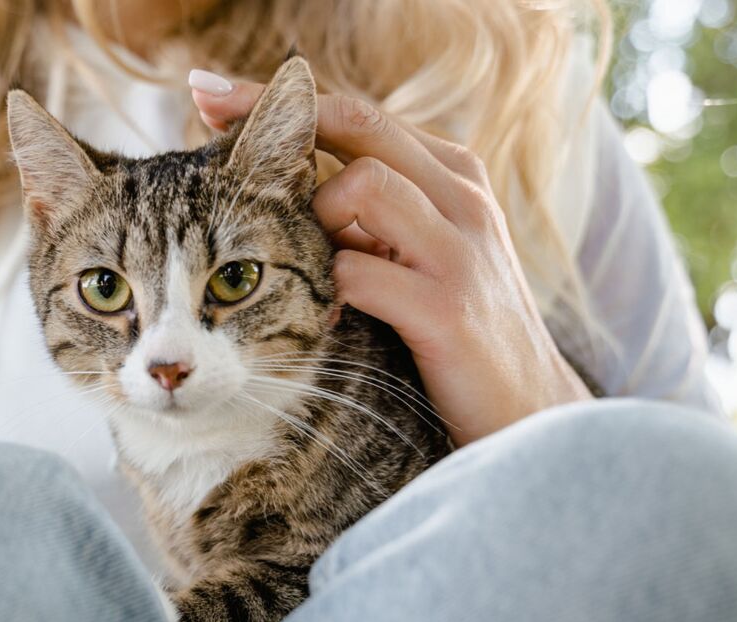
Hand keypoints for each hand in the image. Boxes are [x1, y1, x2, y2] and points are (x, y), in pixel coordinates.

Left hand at [190, 72, 592, 444]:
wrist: (528, 411)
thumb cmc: (454, 328)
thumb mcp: (419, 251)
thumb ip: (373, 211)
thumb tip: (288, 180)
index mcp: (450, 175)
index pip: (359, 115)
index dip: (282, 101)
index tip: (211, 95)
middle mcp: (461, 197)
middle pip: (360, 124)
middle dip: (277, 117)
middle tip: (207, 119)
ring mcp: (459, 250)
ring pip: (365, 184)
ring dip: (317, 217)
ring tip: (313, 268)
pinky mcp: (447, 309)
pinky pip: (360, 273)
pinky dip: (329, 289)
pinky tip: (326, 316)